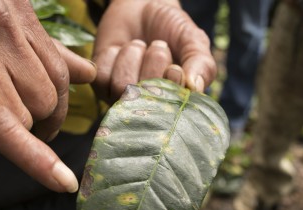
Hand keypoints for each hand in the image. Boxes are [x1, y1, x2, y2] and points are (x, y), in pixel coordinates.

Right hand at [0, 0, 95, 192]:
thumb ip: (47, 53)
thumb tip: (89, 74)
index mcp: (16, 10)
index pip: (60, 71)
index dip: (58, 103)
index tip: (49, 118)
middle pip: (46, 96)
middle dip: (38, 119)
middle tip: (16, 118)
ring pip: (25, 116)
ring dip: (11, 126)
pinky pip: (1, 125)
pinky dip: (32, 156)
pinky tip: (60, 180)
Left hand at [92, 0, 216, 103]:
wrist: (142, 6)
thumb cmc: (171, 27)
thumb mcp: (194, 41)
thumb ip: (201, 63)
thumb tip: (195, 88)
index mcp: (175, 101)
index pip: (170, 107)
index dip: (170, 83)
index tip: (174, 66)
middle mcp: (147, 105)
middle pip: (144, 96)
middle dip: (154, 62)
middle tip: (158, 47)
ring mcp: (122, 96)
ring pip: (122, 85)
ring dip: (133, 55)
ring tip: (140, 46)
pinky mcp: (101, 82)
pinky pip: (102, 76)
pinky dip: (113, 55)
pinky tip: (120, 49)